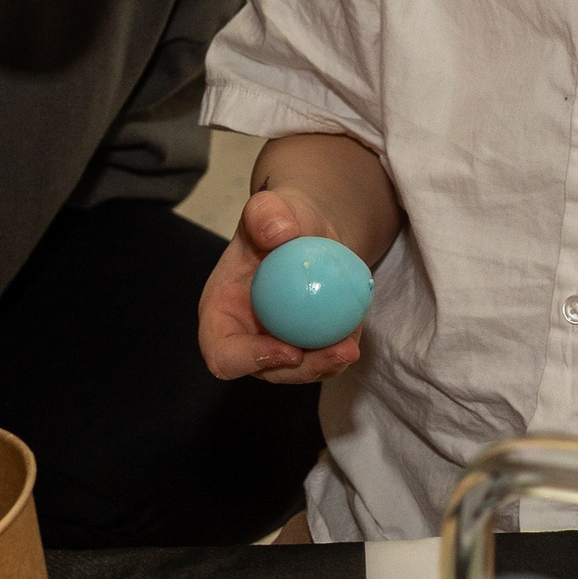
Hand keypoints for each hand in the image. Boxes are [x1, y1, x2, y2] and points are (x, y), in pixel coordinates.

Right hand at [199, 188, 363, 384]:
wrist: (308, 232)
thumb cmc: (281, 220)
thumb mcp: (271, 207)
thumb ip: (265, 212)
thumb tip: (278, 233)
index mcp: (220, 312)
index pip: (222, 351)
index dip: (249, 360)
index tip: (289, 350)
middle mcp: (243, 336)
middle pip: (266, 370)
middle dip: (302, 371)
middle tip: (340, 352)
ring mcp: (272, 346)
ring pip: (298, 372)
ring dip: (327, 365)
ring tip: (352, 345)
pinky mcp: (302, 347)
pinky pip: (320, 359)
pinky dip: (339, 351)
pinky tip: (357, 332)